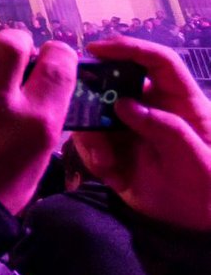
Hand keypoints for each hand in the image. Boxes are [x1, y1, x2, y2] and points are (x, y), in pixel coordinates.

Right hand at [73, 36, 210, 230]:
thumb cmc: (210, 189)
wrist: (198, 225)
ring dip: (93, 135)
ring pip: (95, 114)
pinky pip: (90, 143)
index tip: (97, 49)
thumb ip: (167, 129)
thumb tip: (123, 104)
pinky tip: (109, 174)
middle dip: (93, 93)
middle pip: (115, 83)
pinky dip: (91, 156)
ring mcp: (130, 130)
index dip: (130, 48)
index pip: (159, 61)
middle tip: (77, 106)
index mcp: (181, 101)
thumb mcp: (199, 160)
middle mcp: (151, 109)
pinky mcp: (114, 152)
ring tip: (105, 161)